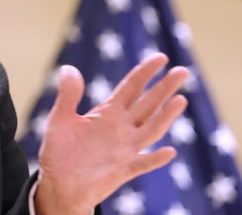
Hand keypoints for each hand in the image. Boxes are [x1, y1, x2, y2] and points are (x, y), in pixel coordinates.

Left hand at [34, 53, 188, 214]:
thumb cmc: (60, 151)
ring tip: (180, 100)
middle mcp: (121, 128)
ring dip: (166, 116)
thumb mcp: (60, 119)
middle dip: (164, 88)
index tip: (161, 58)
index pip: (131, 88)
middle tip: (182, 71)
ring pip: (151, 129)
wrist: (58, 183)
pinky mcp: (123, 170)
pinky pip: (142, 163)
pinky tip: (168, 151)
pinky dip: (155, 159)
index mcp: (107, 112)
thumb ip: (68, 95)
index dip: (145, 72)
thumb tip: (68, 68)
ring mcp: (125, 149)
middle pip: (148, 104)